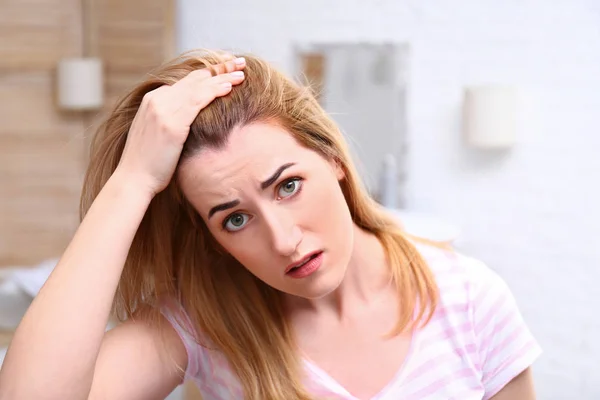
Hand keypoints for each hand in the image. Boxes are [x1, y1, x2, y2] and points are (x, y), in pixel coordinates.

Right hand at [115, 57, 245, 196]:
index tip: (225, 70)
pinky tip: (229, 87)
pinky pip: (197, 100)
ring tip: (241, 72)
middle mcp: (157, 100)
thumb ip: (172, 122)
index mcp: (153, 101)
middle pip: (193, 78)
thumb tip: (191, 123)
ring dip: (222, 77)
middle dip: (219, 68)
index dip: (207, 74)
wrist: (133, 179)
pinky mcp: (171, 122)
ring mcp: (163, 109)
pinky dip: (214, 91)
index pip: (185, 82)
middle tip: (238, 62)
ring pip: (198, 86)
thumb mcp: (158, 136)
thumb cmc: (149, 164)